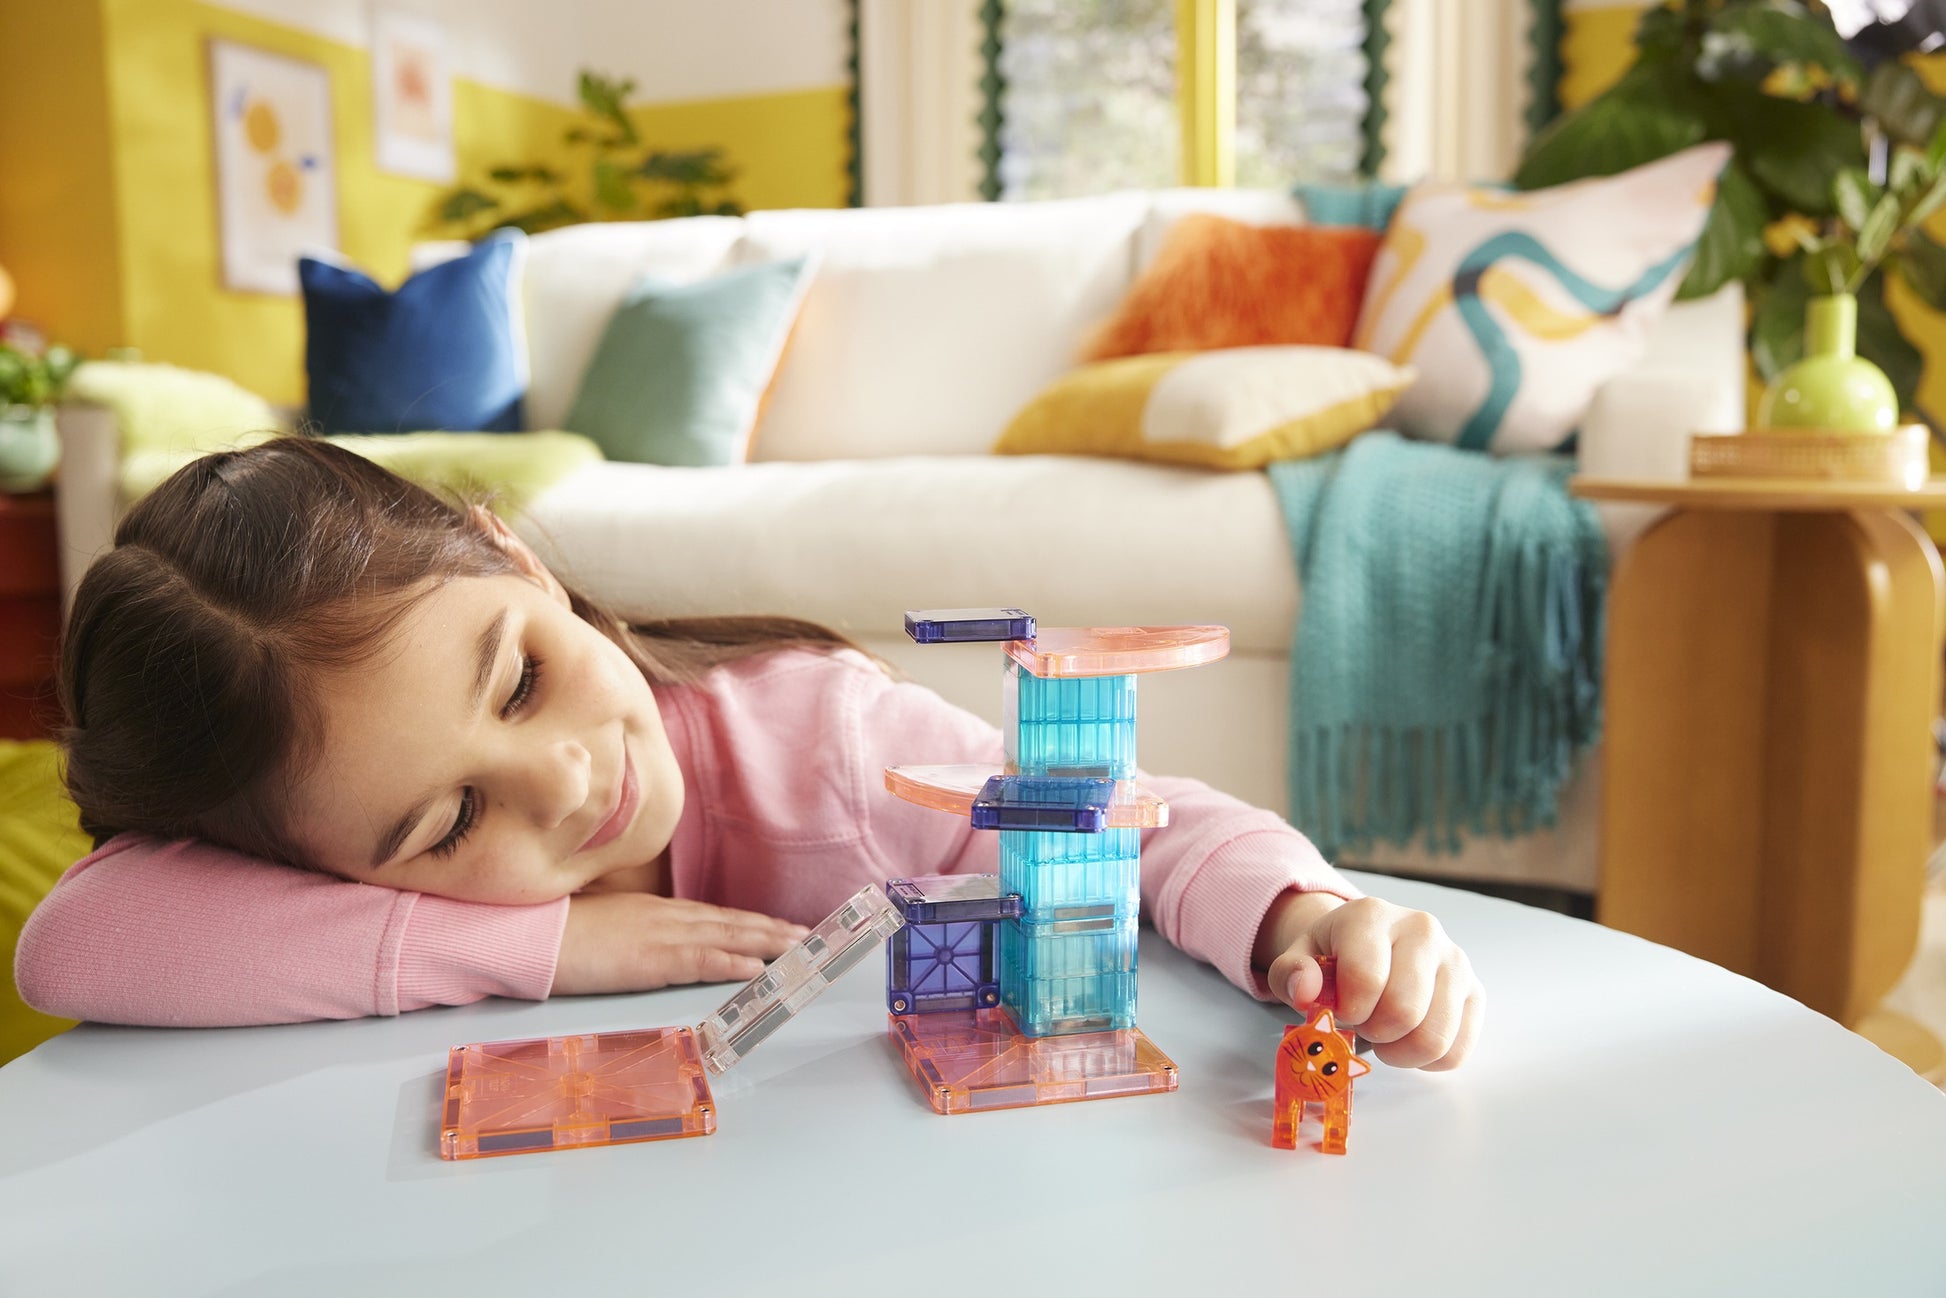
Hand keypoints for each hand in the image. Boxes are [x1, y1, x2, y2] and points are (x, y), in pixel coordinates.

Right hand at [553, 892, 807, 995]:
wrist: (533, 934)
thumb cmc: (562, 932)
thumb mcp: (609, 926)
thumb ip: (639, 933)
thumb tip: (654, 945)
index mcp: (657, 911)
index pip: (715, 916)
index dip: (750, 921)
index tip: (778, 926)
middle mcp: (667, 917)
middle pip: (730, 922)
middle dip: (771, 929)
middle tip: (806, 936)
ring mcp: (662, 936)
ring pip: (726, 937)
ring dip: (766, 943)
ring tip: (797, 949)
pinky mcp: (652, 960)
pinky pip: (701, 960)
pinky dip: (732, 963)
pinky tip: (756, 968)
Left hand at [1256, 891, 1482, 1070]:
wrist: (1369, 943)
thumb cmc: (1334, 955)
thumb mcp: (1298, 957)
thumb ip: (1290, 973)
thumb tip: (1305, 992)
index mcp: (1373, 915)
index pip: (1366, 978)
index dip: (1348, 1009)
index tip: (1340, 1007)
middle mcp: (1422, 930)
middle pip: (1404, 1011)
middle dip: (1374, 1031)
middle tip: (1363, 1022)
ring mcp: (1455, 961)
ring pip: (1435, 1037)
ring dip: (1400, 1052)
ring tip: (1384, 1034)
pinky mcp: (1475, 992)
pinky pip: (1458, 1051)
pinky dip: (1427, 1061)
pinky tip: (1408, 1039)